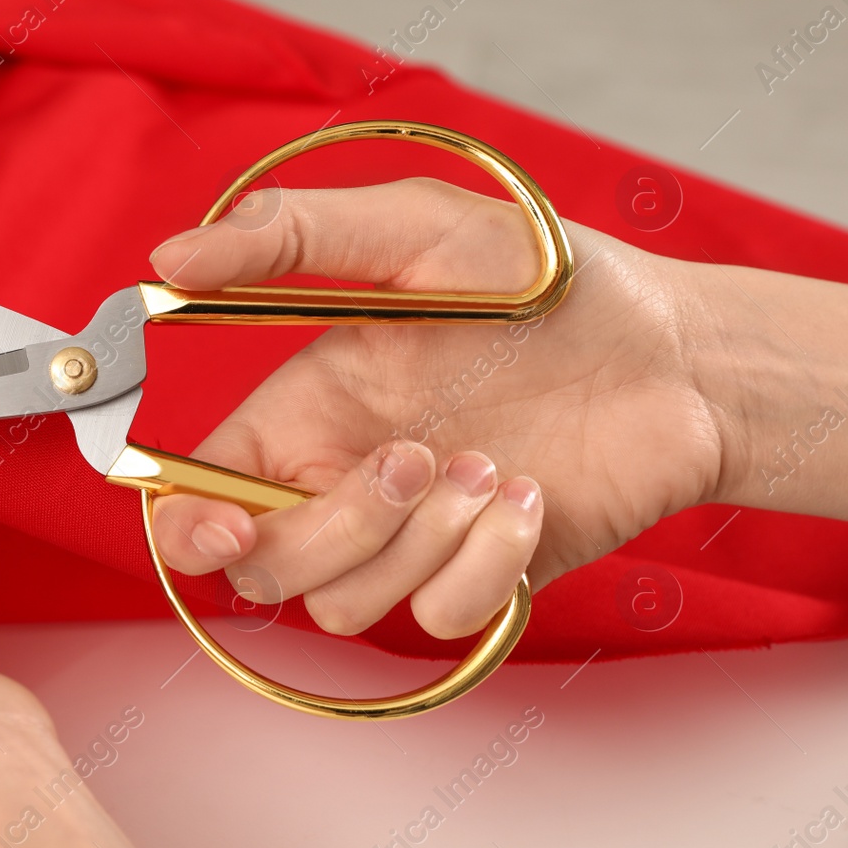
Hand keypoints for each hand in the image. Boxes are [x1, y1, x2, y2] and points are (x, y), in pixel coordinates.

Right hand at [146, 178, 724, 638]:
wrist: (677, 350)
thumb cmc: (546, 282)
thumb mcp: (417, 229)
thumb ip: (288, 235)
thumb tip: (171, 254)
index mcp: (302, 410)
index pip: (194, 496)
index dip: (187, 528)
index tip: (231, 525)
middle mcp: (341, 482)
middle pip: (265, 569)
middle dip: (338, 526)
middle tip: (417, 455)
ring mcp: (409, 540)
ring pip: (344, 607)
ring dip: (419, 541)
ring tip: (491, 465)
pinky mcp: (479, 579)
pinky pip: (438, 618)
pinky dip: (483, 566)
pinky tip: (526, 498)